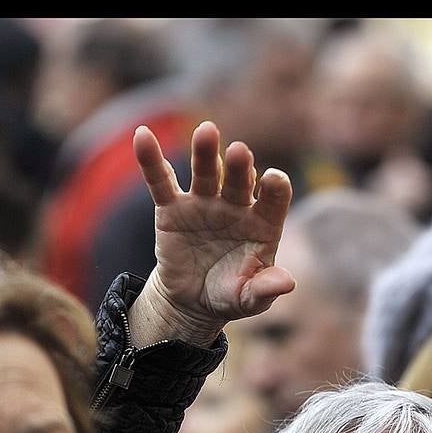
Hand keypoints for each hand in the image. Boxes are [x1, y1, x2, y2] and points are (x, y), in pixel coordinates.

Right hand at [128, 121, 295, 347]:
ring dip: (206, 153)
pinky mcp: (172, 208)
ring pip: (206, 172)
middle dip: (239, 166)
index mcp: (263, 223)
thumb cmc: (231, 294)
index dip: (276, 189)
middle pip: (239, 180)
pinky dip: (151, 160)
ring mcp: (204, 202)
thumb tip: (288, 283)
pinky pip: (161, 181)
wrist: (194, 301)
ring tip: (206, 131)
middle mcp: (236, 206)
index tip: (275, 179)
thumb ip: (266, 288)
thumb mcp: (250, 299)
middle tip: (240, 151)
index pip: (275, 200)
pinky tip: (143, 135)